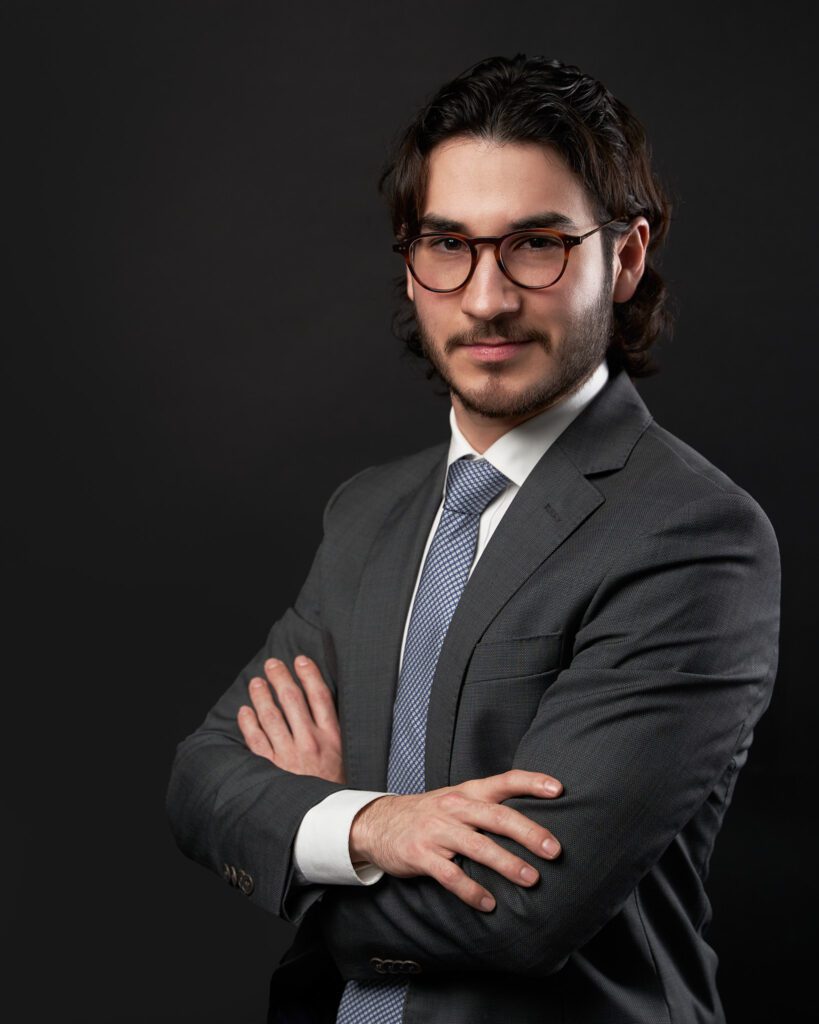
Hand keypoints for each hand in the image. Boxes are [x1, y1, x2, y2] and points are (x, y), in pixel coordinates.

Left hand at [237, 655, 345, 783]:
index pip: (319, 696)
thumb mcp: (347, 760)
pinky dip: (248, 722)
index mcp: (332, 738)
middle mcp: (310, 742)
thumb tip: (325, 711)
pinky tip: (244, 711)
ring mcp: (289, 755)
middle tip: (272, 664)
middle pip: (292, 699)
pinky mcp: (271, 768)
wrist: (328, 824)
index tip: (300, 660)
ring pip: (271, 715)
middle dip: (280, 677)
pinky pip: (255, 739)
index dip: (309, 674)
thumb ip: (336, 736)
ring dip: (262, 695)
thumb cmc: (338, 791)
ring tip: (256, 683)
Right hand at [349, 770, 562, 911]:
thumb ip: (487, 805)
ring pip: (477, 846)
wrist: (377, 823)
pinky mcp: (421, 855)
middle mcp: (454, 807)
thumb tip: (533, 820)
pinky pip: (450, 875)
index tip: (558, 789)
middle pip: (497, 816)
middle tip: (555, 850)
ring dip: (506, 863)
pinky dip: (471, 891)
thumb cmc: (429, 814)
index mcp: (467, 792)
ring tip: (531, 880)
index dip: (530, 782)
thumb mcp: (456, 799)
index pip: (503, 781)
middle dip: (528, 832)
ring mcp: (437, 831)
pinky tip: (489, 904)